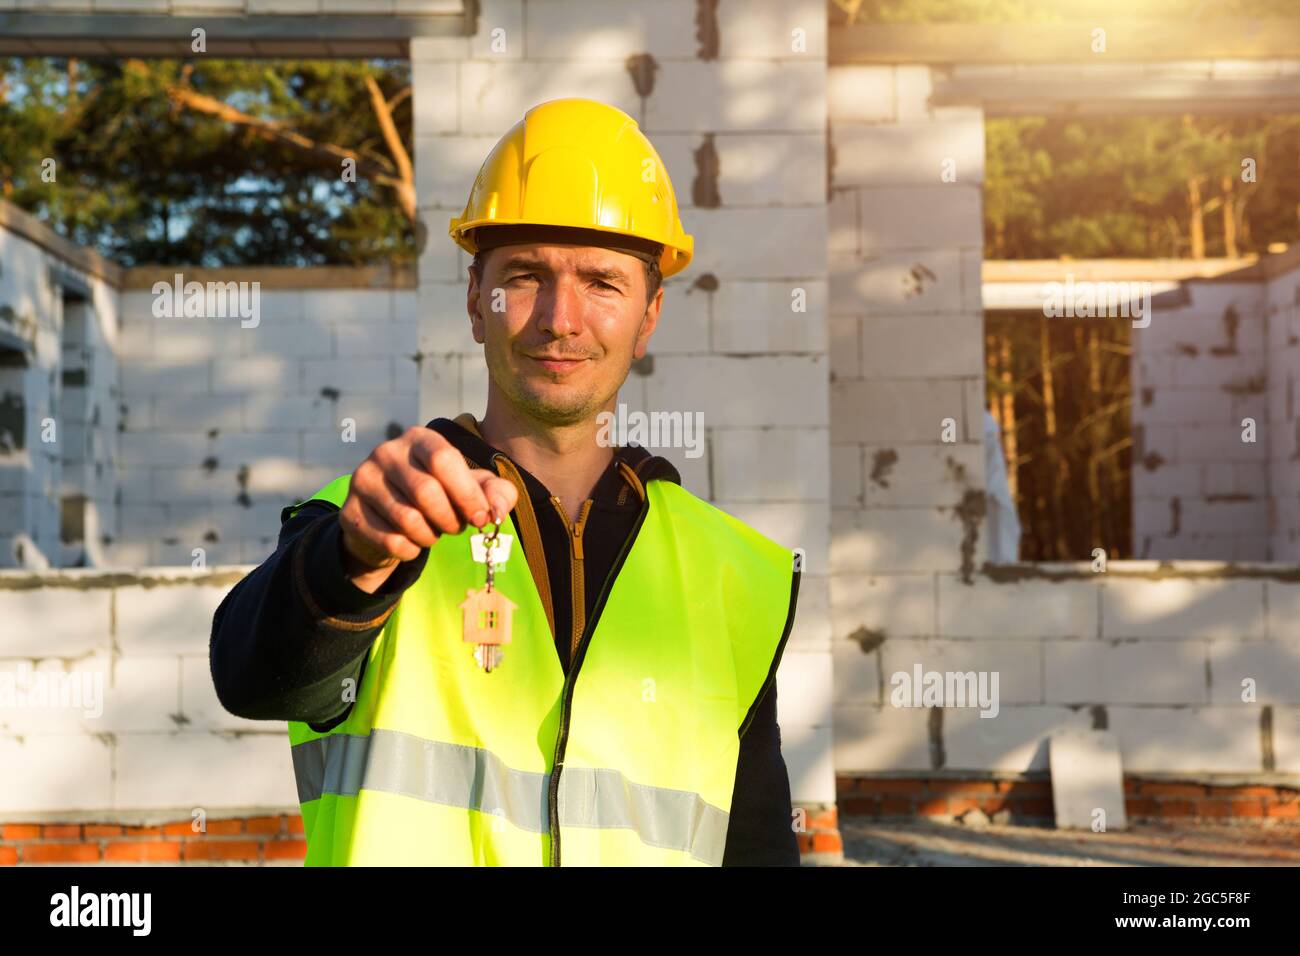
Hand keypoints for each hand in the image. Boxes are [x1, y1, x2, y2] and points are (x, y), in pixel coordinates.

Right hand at [337, 427, 517, 589]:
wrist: (389, 519)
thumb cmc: (440, 496)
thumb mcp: (471, 489)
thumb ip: (496, 493)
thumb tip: (497, 511)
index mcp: (419, 439)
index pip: (444, 460)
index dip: (467, 494)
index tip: (481, 518)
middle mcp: (386, 452)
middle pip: (426, 493)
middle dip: (450, 519)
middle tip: (456, 528)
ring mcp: (363, 480)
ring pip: (408, 520)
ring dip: (430, 536)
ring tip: (432, 531)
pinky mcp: (350, 512)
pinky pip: (391, 541)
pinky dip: (411, 550)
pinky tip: (411, 542)